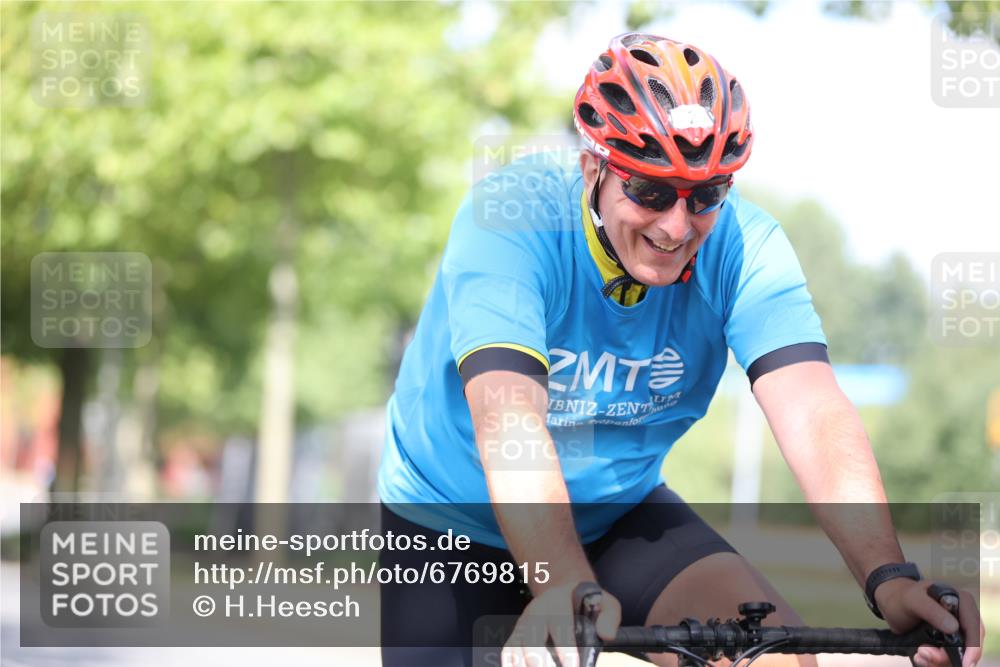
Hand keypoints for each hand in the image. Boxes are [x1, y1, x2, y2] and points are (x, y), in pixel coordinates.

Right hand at [501, 582, 620, 666]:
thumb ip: (610, 616)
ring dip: (524, 664)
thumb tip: (606, 634)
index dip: (565, 649)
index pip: (560, 626)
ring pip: (516, 646)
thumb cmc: (587, 603)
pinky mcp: (517, 635)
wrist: (564, 593)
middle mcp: (537, 611)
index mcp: (558, 602)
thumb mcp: (605, 603)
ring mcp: (524, 624)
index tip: (573, 666)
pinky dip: (511, 664)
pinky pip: (508, 651)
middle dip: (539, 660)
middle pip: (532, 637)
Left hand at [875, 579, 984, 666]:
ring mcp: (956, 632)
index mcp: (962, 602)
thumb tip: (954, 628)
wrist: (890, 603)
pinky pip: (947, 659)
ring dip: (938, 661)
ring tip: (919, 655)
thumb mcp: (914, 600)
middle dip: (947, 656)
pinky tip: (919, 658)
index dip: (973, 647)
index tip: (965, 663)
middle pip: (968, 646)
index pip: (976, 628)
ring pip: (957, 656)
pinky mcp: (946, 643)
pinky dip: (934, 662)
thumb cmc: (903, 597)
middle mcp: (963, 619)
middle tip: (924, 654)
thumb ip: (931, 611)